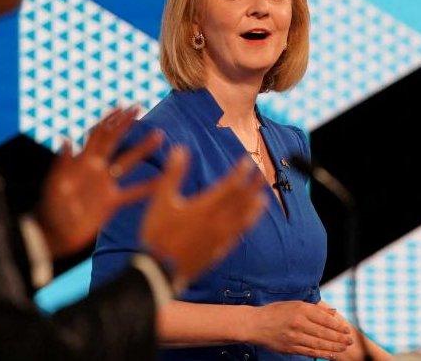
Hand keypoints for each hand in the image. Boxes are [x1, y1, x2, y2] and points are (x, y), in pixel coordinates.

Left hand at [35, 106, 162, 256]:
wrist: (54, 234)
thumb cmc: (50, 210)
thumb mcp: (54, 185)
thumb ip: (62, 164)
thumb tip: (66, 140)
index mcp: (81, 162)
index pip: (98, 134)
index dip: (110, 120)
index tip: (124, 107)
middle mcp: (95, 169)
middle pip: (114, 140)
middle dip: (125, 124)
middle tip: (140, 107)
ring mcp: (104, 184)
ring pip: (127, 162)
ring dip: (142, 149)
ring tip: (159, 135)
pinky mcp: (110, 202)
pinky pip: (133, 193)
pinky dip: (148, 187)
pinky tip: (163, 181)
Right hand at [139, 148, 266, 288]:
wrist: (159, 271)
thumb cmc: (158, 234)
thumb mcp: (161, 201)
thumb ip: (173, 174)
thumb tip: (180, 149)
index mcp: (205, 208)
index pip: (229, 186)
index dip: (240, 173)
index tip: (247, 162)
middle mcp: (217, 223)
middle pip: (241, 202)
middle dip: (252, 187)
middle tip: (262, 175)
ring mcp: (219, 239)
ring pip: (243, 221)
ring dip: (254, 208)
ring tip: (263, 199)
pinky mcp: (217, 252)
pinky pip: (236, 237)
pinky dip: (244, 227)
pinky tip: (246, 226)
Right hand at [247, 300, 351, 359]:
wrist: (255, 324)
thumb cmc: (275, 312)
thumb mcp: (294, 304)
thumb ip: (315, 308)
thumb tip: (334, 312)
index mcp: (300, 309)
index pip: (324, 319)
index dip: (337, 326)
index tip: (346, 329)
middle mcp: (298, 323)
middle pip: (324, 332)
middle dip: (339, 338)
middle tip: (350, 340)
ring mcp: (294, 336)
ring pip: (318, 343)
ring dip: (334, 347)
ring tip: (344, 348)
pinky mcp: (290, 347)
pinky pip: (309, 352)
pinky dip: (322, 354)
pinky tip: (331, 354)